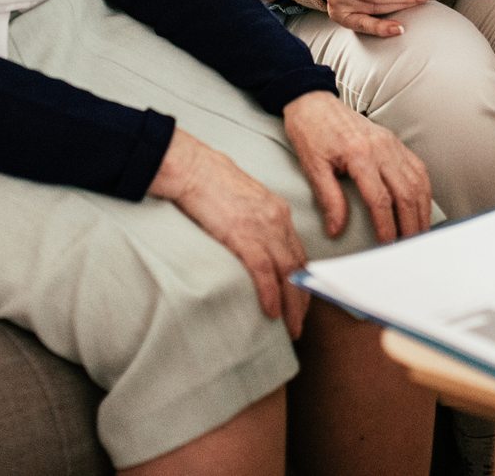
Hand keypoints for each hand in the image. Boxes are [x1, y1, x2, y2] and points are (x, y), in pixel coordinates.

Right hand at [147, 128, 310, 337]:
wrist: (191, 167)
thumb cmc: (210, 182)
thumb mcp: (243, 201)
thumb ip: (255, 222)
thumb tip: (255, 245)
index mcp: (278, 211)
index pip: (299, 252)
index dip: (303, 280)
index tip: (301, 301)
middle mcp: (277, 219)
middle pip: (299, 266)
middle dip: (302, 299)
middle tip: (300, 323)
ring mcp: (262, 227)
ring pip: (288, 273)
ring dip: (292, 306)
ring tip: (291, 327)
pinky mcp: (243, 234)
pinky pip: (264, 272)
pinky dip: (271, 295)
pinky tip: (272, 313)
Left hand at [283, 91, 433, 243]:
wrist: (314, 101)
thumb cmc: (311, 132)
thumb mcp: (313, 167)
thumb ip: (329, 199)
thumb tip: (336, 229)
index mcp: (360, 154)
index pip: (380, 200)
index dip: (387, 227)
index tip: (387, 247)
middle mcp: (382, 148)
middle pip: (406, 194)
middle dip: (410, 225)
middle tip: (409, 248)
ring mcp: (392, 143)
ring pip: (417, 182)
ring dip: (421, 210)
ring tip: (419, 233)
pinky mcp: (395, 142)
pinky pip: (417, 169)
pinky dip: (423, 191)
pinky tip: (421, 207)